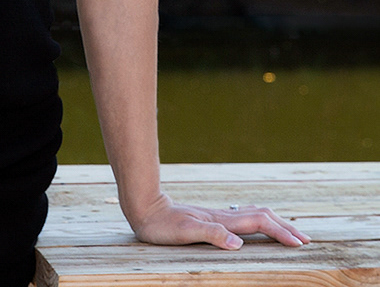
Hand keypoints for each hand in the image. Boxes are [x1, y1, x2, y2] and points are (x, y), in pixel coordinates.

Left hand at [131, 193, 310, 249]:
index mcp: (222, 220)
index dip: (281, 232)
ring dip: (275, 222)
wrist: (145, 207)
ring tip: (290, 232)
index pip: (260, 223)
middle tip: (305, 240)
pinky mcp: (212, 219)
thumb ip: (211, 234)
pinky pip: (243, 218)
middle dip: (285, 227)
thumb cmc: (162, 225)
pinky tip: (258, 227)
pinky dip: (260, 222)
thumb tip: (238, 243)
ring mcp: (218, 216)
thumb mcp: (184, 233)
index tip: (300, 243)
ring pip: (254, 214)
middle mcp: (224, 216)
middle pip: (262, 216)